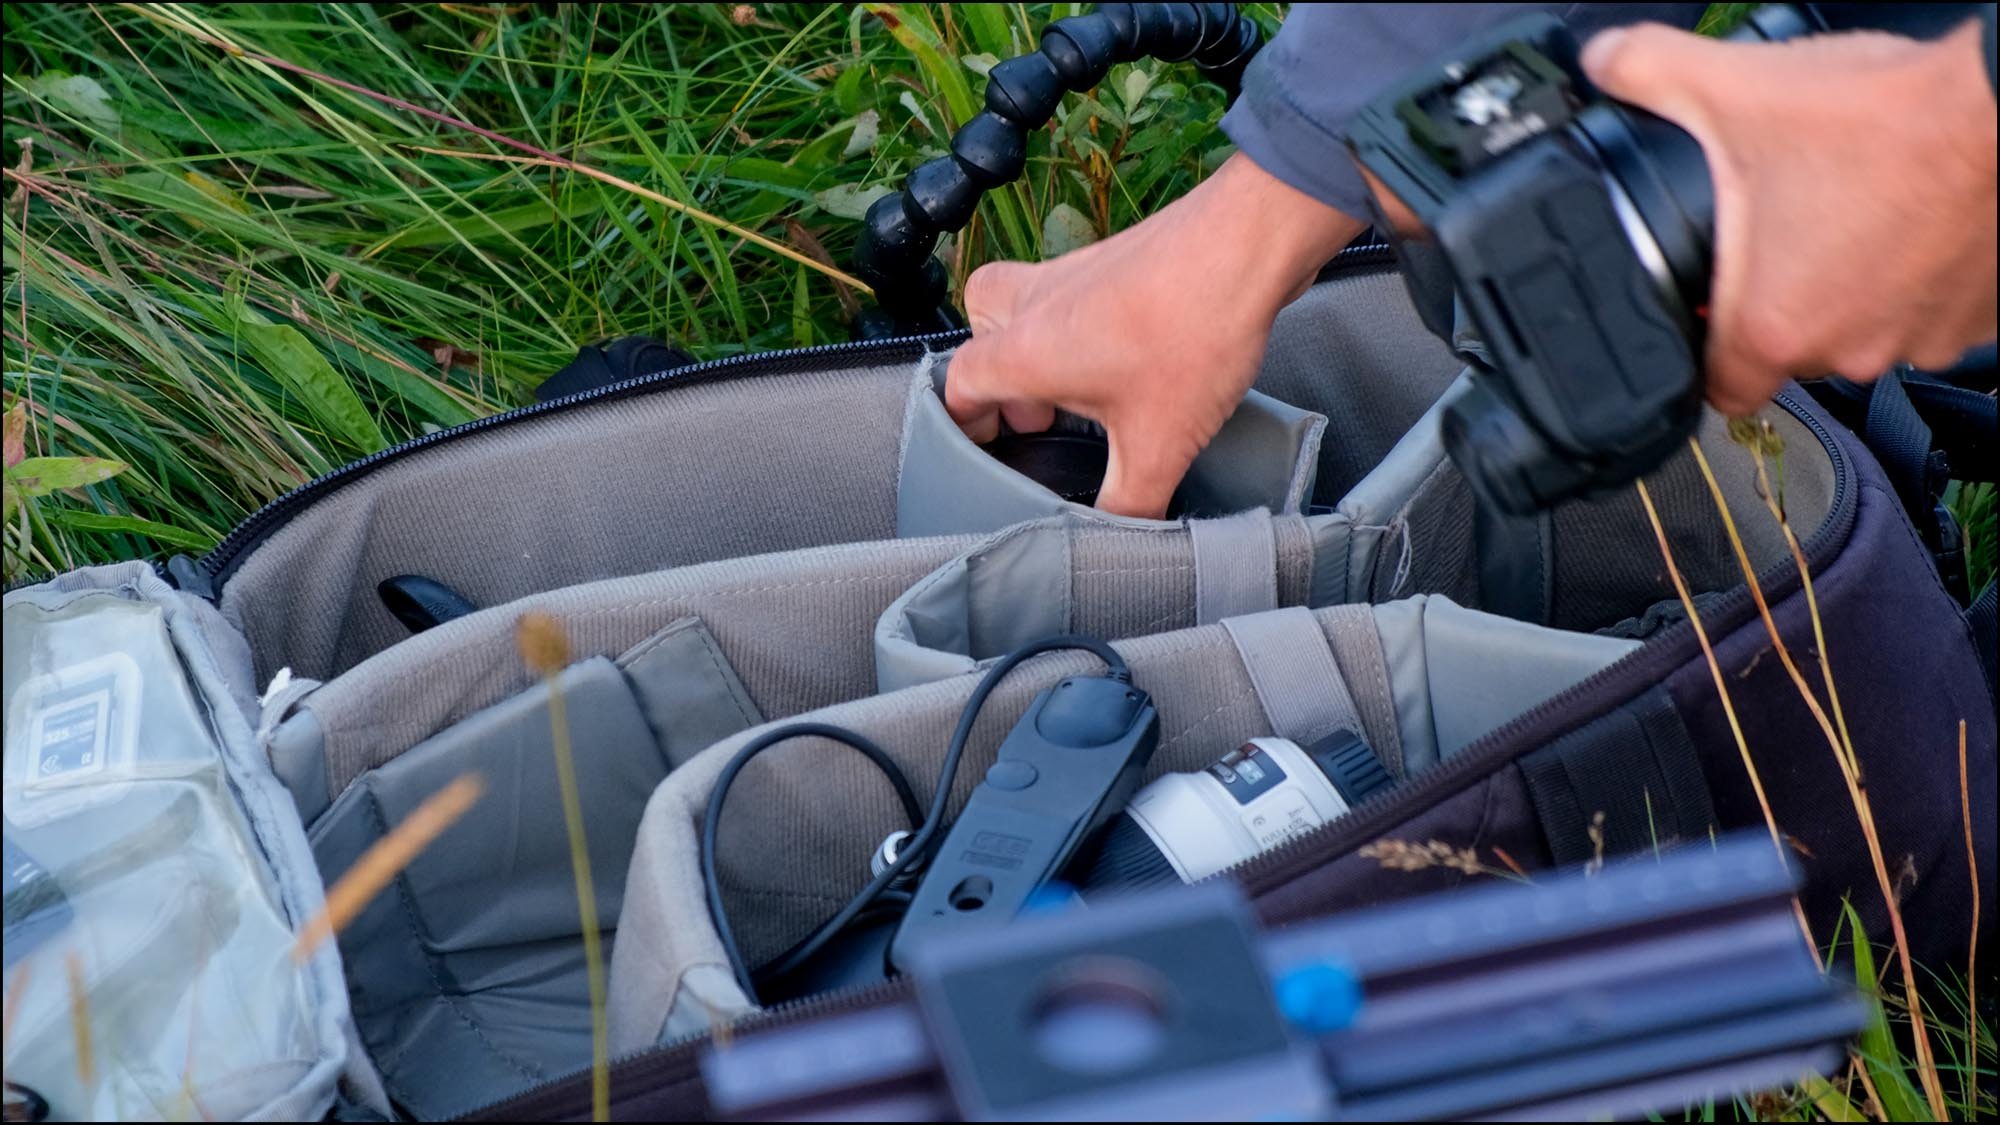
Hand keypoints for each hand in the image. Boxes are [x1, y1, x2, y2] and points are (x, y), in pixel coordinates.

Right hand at [945, 153, 1362, 517]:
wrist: (1248, 245)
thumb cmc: (1191, 332)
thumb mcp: (1159, 445)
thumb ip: (1130, 504)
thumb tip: (1122, 539)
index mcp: (1024, 350)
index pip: (959, 383)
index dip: (962, 420)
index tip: (984, 446)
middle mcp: (1036, 303)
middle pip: (981, 331)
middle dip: (998, 376)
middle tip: (1038, 416)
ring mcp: (1075, 271)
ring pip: (1026, 304)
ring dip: (1041, 346)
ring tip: (1086, 389)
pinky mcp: (1116, 257)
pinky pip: (1074, 292)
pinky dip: (1083, 324)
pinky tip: (1131, 357)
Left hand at [1581, 19, 1997, 414]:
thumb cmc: (1889, 116)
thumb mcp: (1734, 88)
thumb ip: (1646, 74)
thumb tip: (1603, 62)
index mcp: (1776, 327)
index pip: (1721, 391)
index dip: (1705, 356)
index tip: (1706, 321)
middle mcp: (1850, 350)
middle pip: (1792, 349)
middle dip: (1782, 296)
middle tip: (1786, 228)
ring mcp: (1922, 339)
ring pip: (1864, 328)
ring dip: (1853, 284)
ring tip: (1854, 212)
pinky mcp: (1980, 318)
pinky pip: (1929, 310)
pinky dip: (1916, 275)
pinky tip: (1910, 220)